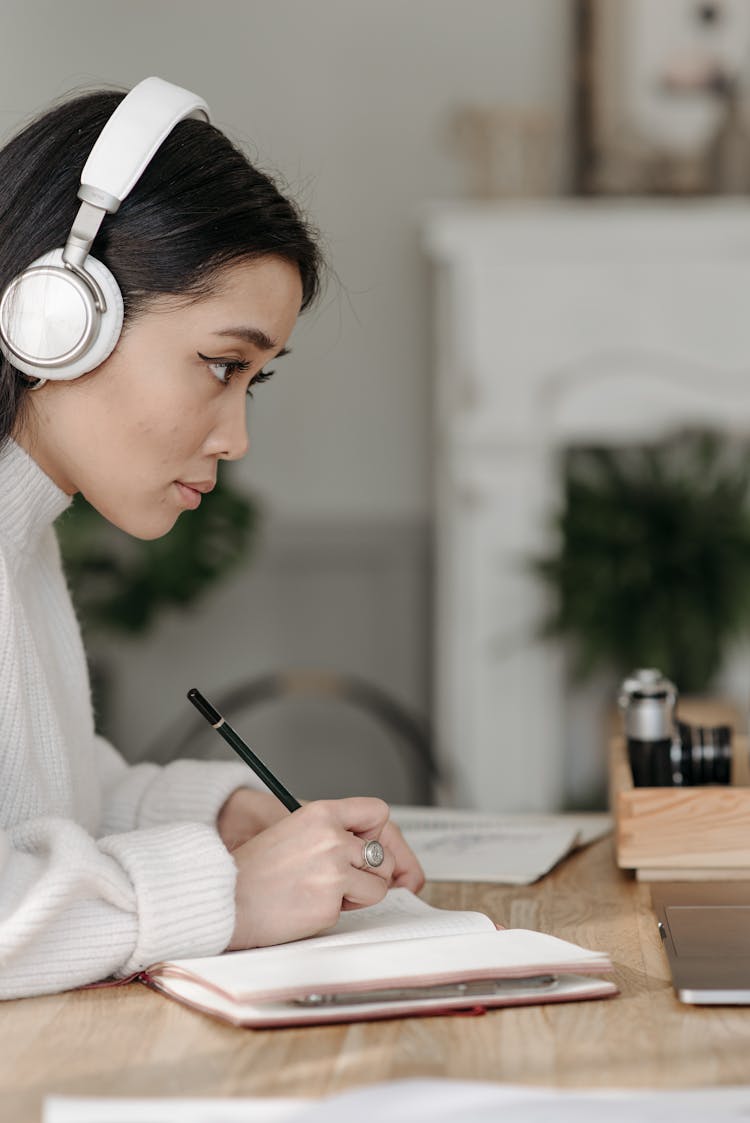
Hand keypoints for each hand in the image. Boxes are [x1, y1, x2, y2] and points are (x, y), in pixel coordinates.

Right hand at [217, 790, 424, 894]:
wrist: (226, 899)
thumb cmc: (253, 869)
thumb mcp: (294, 830)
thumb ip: (331, 833)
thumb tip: (369, 846)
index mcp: (321, 814)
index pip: (377, 812)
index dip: (375, 832)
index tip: (366, 845)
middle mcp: (332, 839)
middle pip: (383, 856)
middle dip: (368, 873)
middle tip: (338, 878)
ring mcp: (334, 872)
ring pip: (378, 887)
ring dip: (357, 895)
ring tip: (323, 891)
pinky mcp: (331, 904)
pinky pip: (352, 912)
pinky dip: (335, 912)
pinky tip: (307, 905)